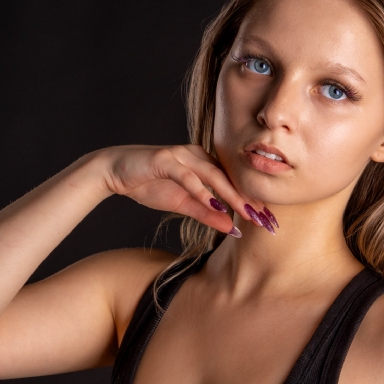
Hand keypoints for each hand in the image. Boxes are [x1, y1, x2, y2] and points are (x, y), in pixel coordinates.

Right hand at [99, 144, 273, 234]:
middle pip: (230, 178)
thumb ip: (206, 213)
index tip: (268, 222)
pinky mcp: (165, 159)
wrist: (115, 171)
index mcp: (204, 164)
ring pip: (213, 175)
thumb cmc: (149, 184)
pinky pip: (187, 175)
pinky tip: (213, 204)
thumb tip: (232, 229)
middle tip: (266, 220)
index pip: (233, 183)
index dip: (251, 201)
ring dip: (231, 195)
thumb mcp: (182, 204)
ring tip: (247, 213)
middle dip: (249, 200)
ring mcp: (181, 155)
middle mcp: (197, 155)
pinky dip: (200, 190)